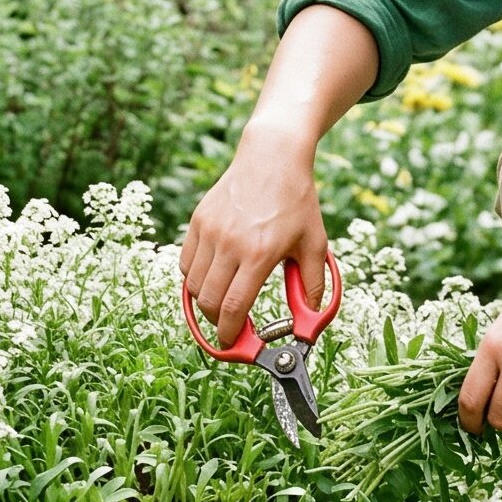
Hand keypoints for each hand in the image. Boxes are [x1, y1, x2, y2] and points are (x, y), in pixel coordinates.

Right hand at [180, 122, 330, 349]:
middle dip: (217, 322)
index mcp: (259, 253)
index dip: (230, 333)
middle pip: (208, 301)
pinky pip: (186, 263)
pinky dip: (195, 279)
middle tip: (229, 327)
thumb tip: (309, 319)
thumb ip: (312, 285)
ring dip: (205, 302)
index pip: (234, 307)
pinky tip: (212, 279)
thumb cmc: (297, 200)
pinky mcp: (198, 221)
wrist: (272, 157)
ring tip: (222, 303)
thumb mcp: (315, 243)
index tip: (233, 344)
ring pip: (193, 285)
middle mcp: (229, 243)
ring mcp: (210, 231)